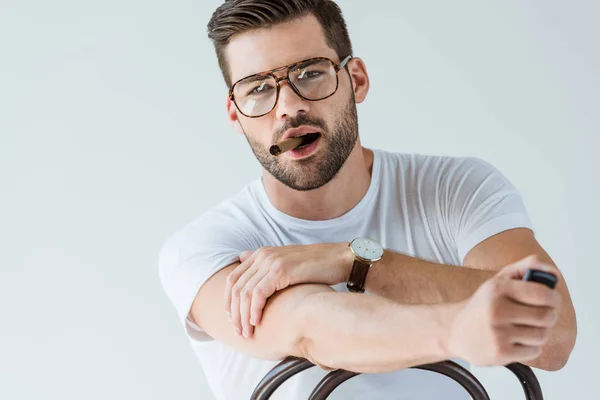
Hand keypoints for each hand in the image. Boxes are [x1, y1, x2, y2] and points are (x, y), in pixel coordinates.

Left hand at [225, 243, 352, 337]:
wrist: (339, 259)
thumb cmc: (316, 266)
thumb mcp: (287, 263)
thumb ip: (265, 265)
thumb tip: (243, 258)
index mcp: (261, 253)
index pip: (233, 278)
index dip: (228, 301)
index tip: (232, 319)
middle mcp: (263, 255)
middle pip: (236, 286)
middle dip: (233, 312)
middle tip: (238, 331)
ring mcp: (271, 262)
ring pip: (245, 293)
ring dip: (243, 316)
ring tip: (247, 332)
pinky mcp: (280, 271)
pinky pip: (258, 294)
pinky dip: (254, 310)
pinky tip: (257, 322)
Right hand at [446, 255, 560, 365]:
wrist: (455, 331)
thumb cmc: (483, 305)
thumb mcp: (498, 280)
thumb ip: (526, 268)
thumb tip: (554, 272)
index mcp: (497, 288)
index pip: (542, 294)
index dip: (554, 298)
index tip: (553, 300)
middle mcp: (496, 310)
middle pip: (546, 316)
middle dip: (549, 316)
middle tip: (541, 316)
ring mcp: (497, 333)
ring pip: (541, 335)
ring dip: (539, 333)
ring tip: (526, 329)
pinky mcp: (500, 353)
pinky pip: (534, 351)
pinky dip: (530, 347)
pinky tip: (517, 341)